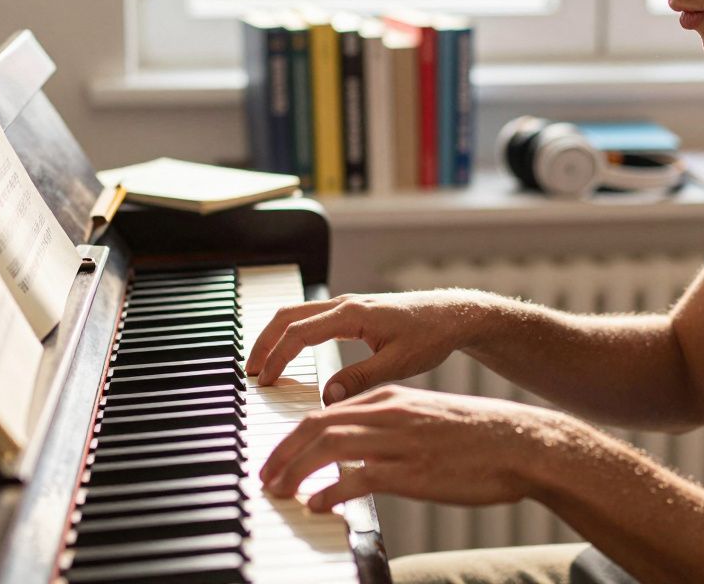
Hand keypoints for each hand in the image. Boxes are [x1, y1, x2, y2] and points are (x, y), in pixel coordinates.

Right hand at [245, 290, 493, 401]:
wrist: (453, 315)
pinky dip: (291, 334)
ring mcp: (347, 306)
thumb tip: (328, 397)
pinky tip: (290, 354)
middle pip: (288, 316)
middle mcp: (345, 304)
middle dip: (264, 343)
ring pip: (297, 314)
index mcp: (352, 315)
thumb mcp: (398, 364)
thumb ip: (361, 379)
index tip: (264, 381)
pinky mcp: (352, 312)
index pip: (299, 333)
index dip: (277, 357)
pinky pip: (311, 318)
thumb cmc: (431, 336)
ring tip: (263, 365)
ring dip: (275, 336)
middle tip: (250, 372)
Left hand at [258, 385, 577, 511]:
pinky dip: (330, 493)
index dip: (291, 437)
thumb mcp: (423, 419)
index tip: (276, 458)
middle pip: (314, 426)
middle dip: (281, 452)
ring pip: (327, 448)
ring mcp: (397, 441)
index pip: (323, 412)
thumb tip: (355, 457)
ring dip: (294, 471)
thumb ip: (387, 429)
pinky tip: (318, 506)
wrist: (521, 442)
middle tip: (264, 477)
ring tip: (279, 492)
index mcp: (388, 398)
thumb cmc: (475, 437)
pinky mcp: (411, 471)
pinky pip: (357, 479)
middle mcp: (386, 413)